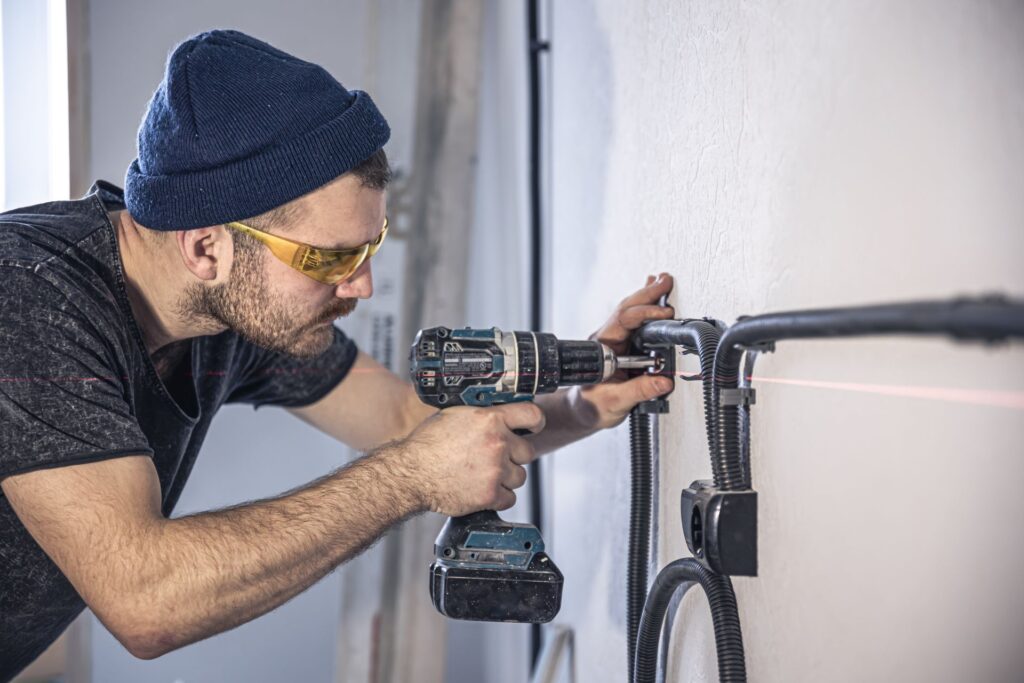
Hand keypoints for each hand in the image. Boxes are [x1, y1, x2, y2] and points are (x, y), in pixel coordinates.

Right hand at [397, 402, 545, 515]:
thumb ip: (481, 416)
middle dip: (514, 456)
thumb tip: (497, 416)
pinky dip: (499, 497)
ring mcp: (496, 470)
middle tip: (496, 458)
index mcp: (490, 419)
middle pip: (528, 452)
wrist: (411, 474)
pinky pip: (510, 498)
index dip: (536, 422)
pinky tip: (482, 490)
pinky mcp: (490, 495)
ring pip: (520, 476)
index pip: (532, 415)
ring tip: (484, 475)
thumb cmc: (426, 445)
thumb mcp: (454, 416)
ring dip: (506, 477)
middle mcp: (497, 443)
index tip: (534, 427)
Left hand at [575, 273, 675, 430]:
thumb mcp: (616, 401)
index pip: (623, 321)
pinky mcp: (621, 346)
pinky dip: (645, 307)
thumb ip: (639, 391)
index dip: (645, 313)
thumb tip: (663, 381)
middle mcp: (606, 340)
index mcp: (602, 348)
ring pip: (630, 312)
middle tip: (665, 281)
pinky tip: (652, 298)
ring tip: (661, 282)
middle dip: (647, 294)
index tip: (665, 313)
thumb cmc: (592, 405)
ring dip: (646, 296)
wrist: (582, 411)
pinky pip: (633, 322)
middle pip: (627, 309)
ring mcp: (613, 341)